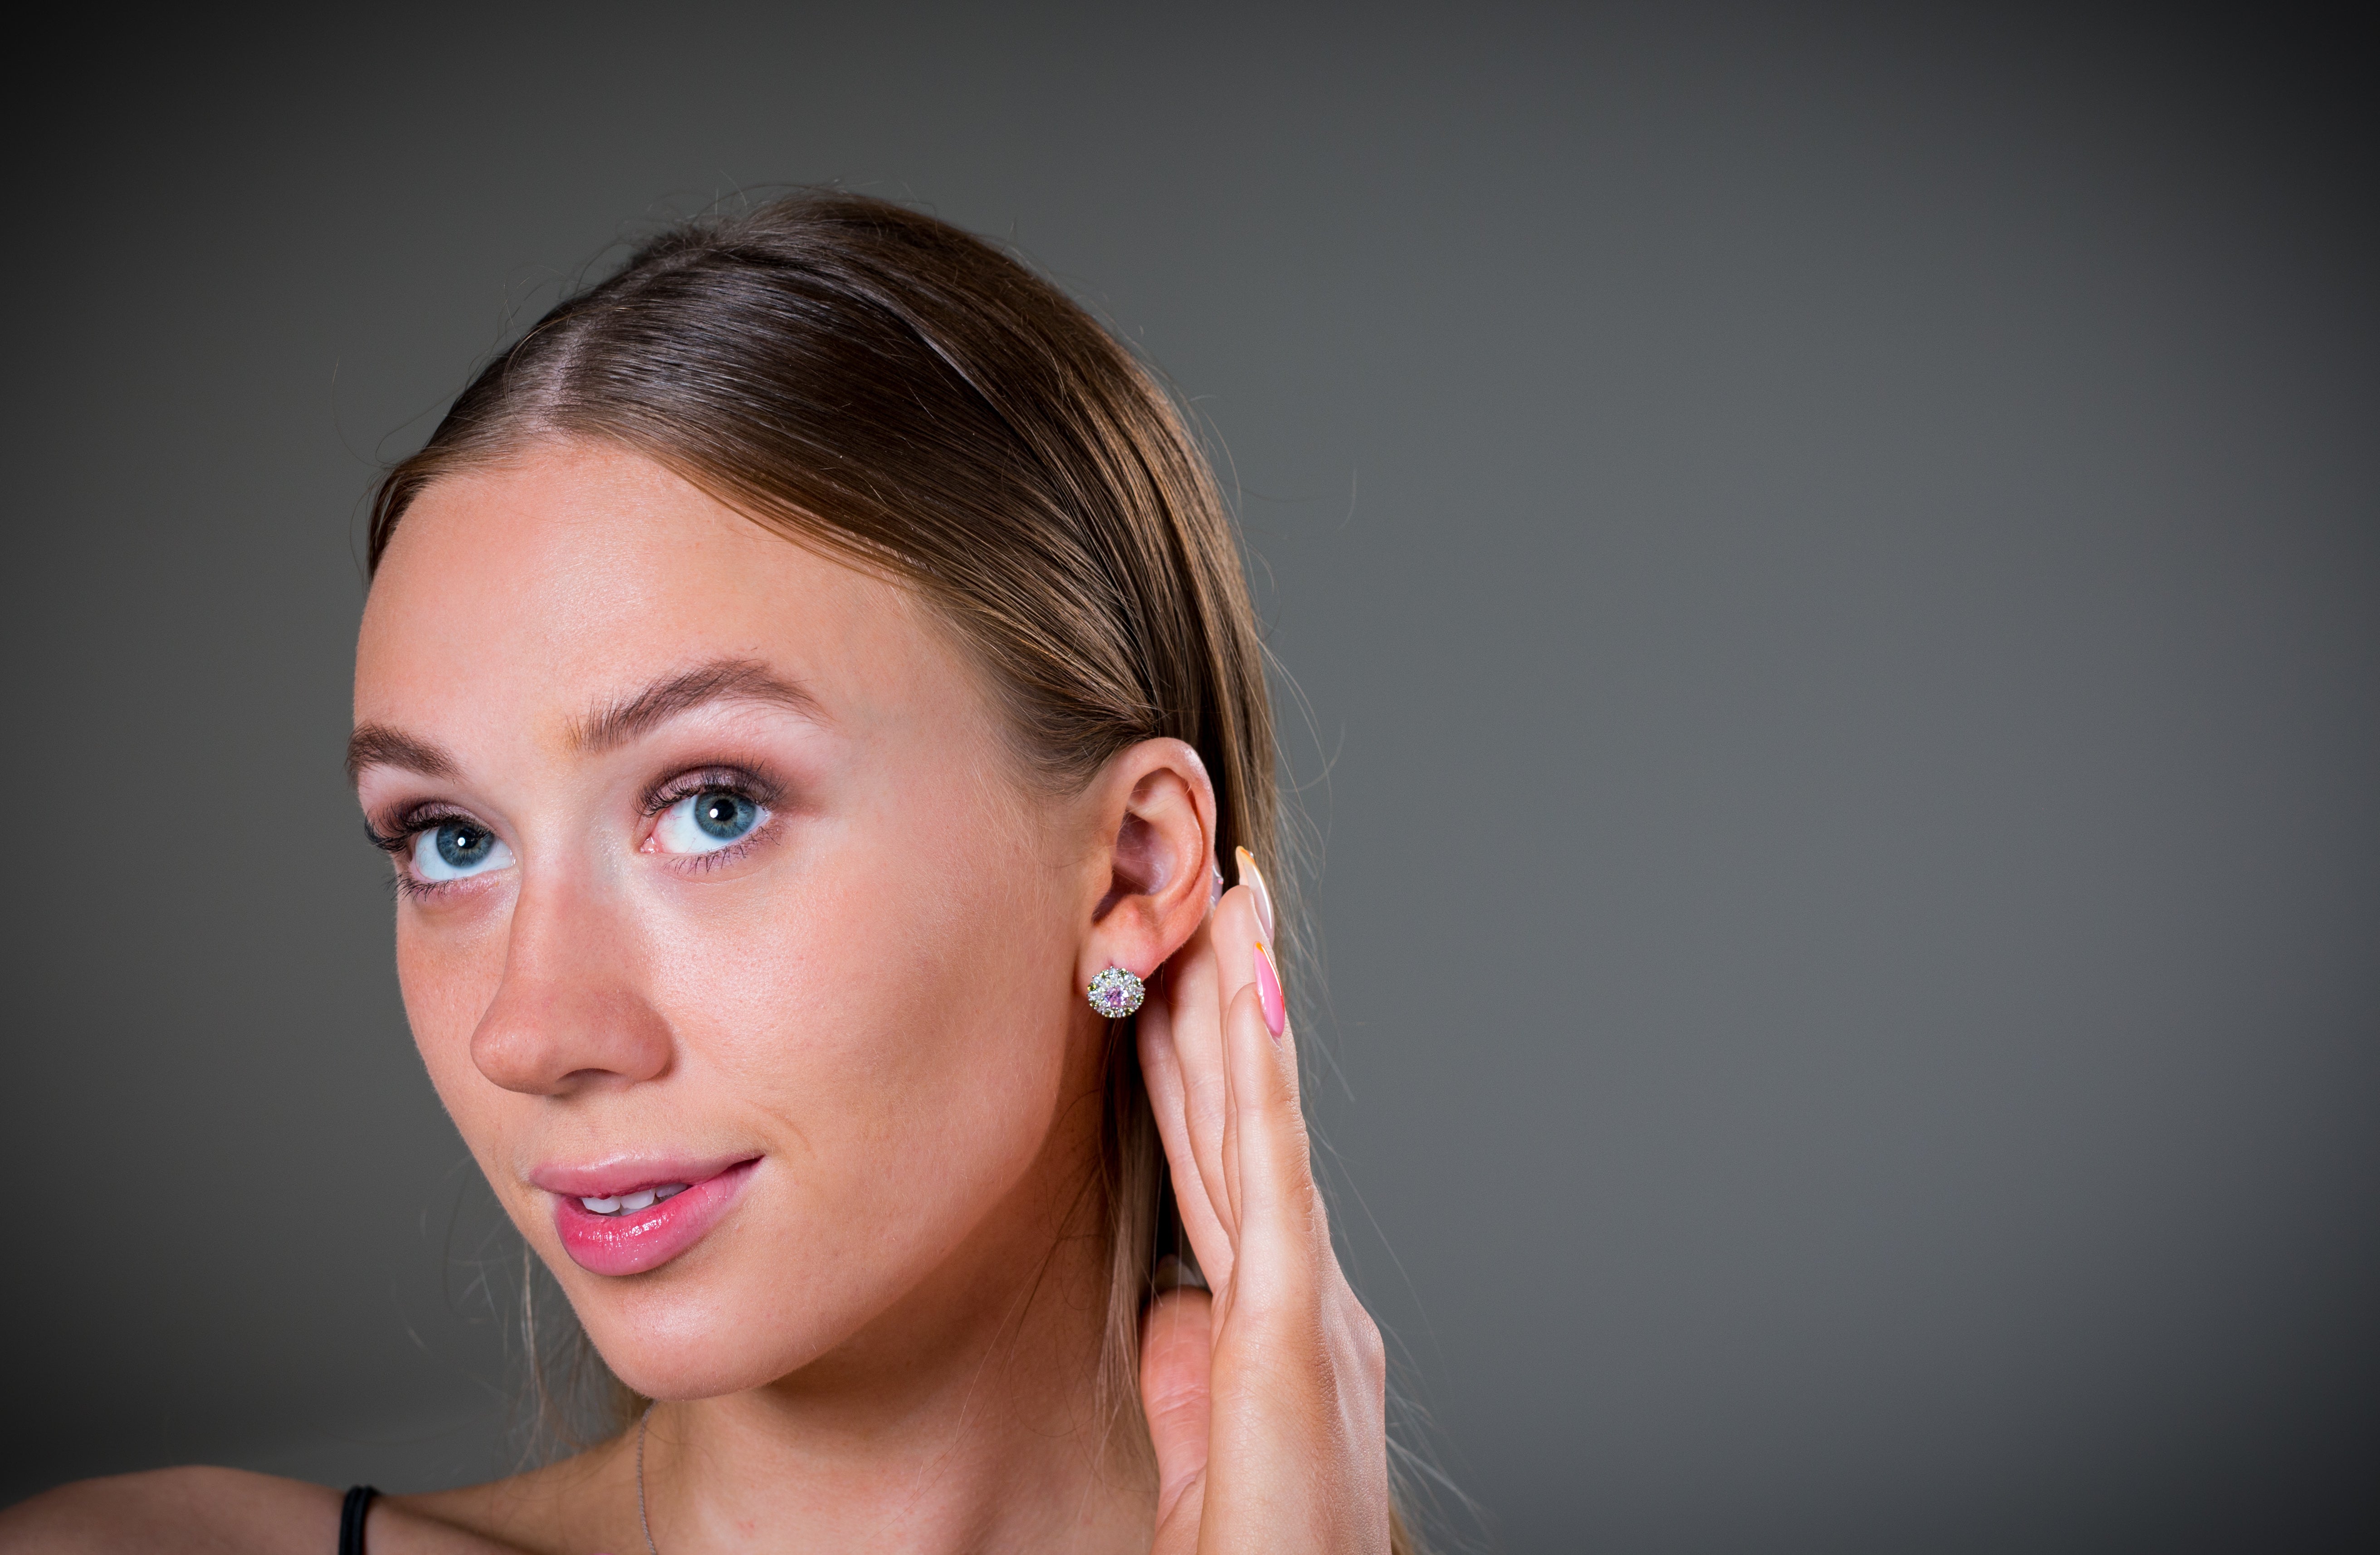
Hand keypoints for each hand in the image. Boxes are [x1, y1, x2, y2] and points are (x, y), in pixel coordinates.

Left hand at [1135, 848, 1390, 1552]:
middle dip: (1226, 1004)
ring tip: (1233, 902)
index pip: (1224, 1166)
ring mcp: (1311, 1305)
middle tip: (1210, 896)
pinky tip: (1250, 995)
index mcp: (1284, 1326)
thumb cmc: (1258, 1554)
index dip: (1201, 1067)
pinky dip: (1261, 1077)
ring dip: (1246, 1005)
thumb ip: (1188, 1370)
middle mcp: (1311, 1298)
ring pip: (1261, 1122)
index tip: (1173, 978)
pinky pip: (1268, 1176)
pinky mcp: (1291, 1328)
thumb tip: (1168, 1301)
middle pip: (1244, 1123)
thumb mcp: (1206, 1446)